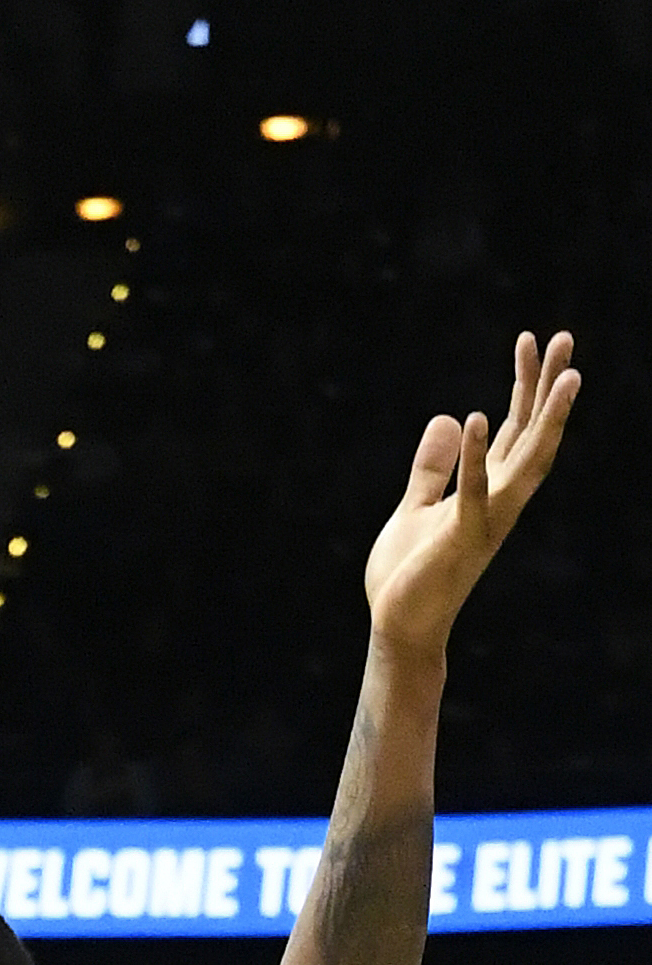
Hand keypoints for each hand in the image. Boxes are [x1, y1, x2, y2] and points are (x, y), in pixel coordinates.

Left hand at [364, 331, 579, 658]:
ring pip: (528, 461)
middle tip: (564, 337)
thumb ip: (432, 469)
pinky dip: (473, 457)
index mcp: (488, 490)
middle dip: (549, 387)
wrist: (399, 628)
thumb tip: (448, 418)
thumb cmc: (409, 575)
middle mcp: (499, 501)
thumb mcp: (415, 508)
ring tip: (565, 372)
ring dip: (547, 418)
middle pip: (532, 434)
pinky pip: (473, 493)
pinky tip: (473, 417)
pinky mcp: (462, 540)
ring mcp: (487, 520)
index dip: (526, 385)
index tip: (532, 340)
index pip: (514, 428)